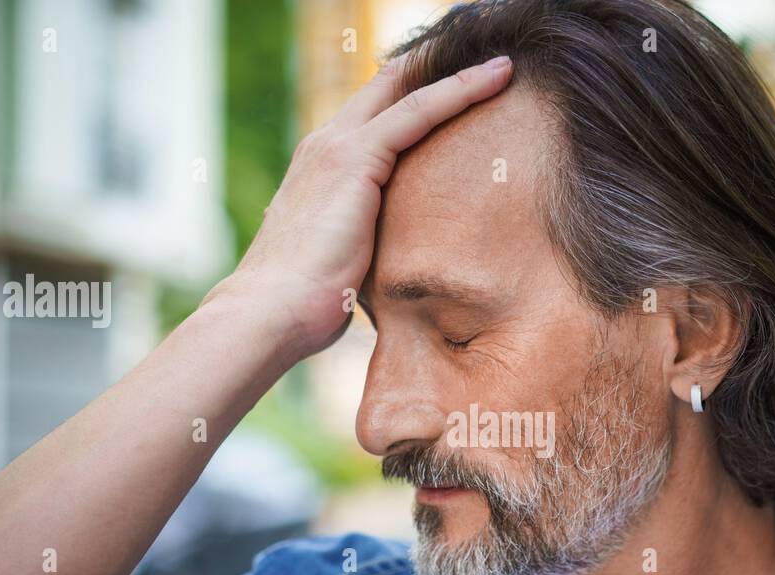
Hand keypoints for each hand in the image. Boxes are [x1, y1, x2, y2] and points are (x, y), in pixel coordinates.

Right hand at [208, 52, 514, 360]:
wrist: (270, 312)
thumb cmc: (304, 305)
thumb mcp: (342, 264)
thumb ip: (366, 248)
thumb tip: (394, 273)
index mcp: (322, 170)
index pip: (372, 118)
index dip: (410, 98)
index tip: (454, 91)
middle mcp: (326, 146)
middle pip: (387, 89)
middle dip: (432, 69)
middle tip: (485, 63)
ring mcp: (338, 147)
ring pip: (409, 92)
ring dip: (459, 74)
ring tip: (504, 64)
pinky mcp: (355, 158)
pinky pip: (418, 111)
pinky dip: (460, 90)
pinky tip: (496, 77)